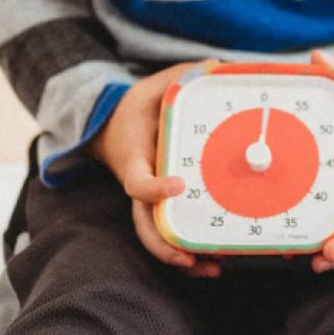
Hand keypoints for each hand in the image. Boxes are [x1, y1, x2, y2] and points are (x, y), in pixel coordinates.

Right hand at [89, 61, 222, 277]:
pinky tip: (217, 260)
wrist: (117, 127)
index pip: (136, 181)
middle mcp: (139, 185)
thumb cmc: (139, 107)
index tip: (178, 185)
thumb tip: (215, 66)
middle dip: (166, 246)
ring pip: (157, 238)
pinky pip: (171, 233)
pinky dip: (189, 250)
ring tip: (215, 267)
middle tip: (194, 256)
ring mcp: (150, 201)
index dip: (154, 188)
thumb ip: (182, 75)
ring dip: (181, 257)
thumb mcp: (154, 86)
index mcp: (134, 158)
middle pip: (144, 225)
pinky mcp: (163, 207)